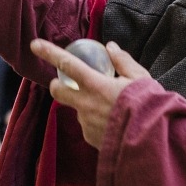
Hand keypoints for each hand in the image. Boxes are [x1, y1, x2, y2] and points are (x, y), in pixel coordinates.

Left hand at [30, 39, 151, 148]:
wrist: (151, 141)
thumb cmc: (148, 106)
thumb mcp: (140, 78)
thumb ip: (123, 61)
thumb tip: (111, 47)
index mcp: (95, 85)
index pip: (67, 64)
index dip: (49, 53)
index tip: (34, 45)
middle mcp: (85, 104)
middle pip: (58, 92)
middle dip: (57, 85)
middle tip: (65, 83)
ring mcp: (86, 123)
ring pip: (78, 110)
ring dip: (87, 106)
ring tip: (112, 109)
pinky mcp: (91, 138)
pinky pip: (89, 126)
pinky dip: (97, 122)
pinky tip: (114, 123)